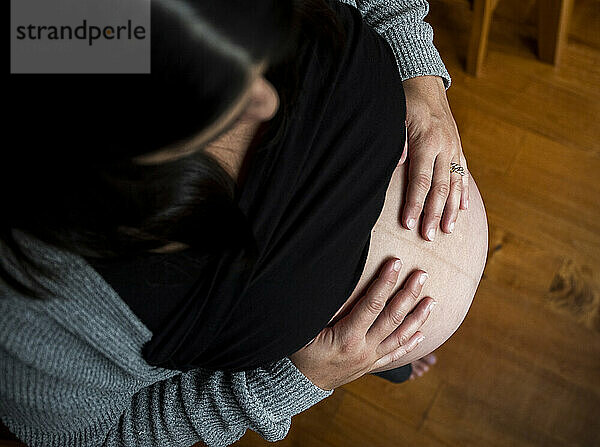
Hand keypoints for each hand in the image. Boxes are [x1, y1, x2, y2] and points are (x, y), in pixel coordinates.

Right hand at [289, 258, 434, 390]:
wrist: (298, 384)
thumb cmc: (298, 352)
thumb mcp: (303, 329)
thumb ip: (319, 308)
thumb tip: (329, 283)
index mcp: (346, 337)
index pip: (371, 304)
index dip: (385, 282)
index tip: (395, 263)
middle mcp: (363, 349)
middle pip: (392, 318)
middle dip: (409, 294)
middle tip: (422, 275)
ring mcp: (369, 359)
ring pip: (399, 337)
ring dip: (417, 318)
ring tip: (432, 301)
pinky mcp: (369, 365)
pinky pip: (394, 355)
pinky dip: (409, 344)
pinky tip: (422, 334)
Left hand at [399, 75, 468, 240]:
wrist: (424, 82)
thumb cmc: (404, 102)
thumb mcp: (395, 117)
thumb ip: (396, 142)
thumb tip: (397, 164)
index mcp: (426, 141)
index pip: (420, 180)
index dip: (414, 204)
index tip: (408, 223)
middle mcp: (444, 147)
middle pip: (440, 187)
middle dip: (434, 214)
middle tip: (429, 237)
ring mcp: (454, 148)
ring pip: (454, 184)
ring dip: (452, 209)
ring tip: (448, 230)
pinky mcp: (458, 147)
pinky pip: (463, 173)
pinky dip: (463, 192)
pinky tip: (464, 208)